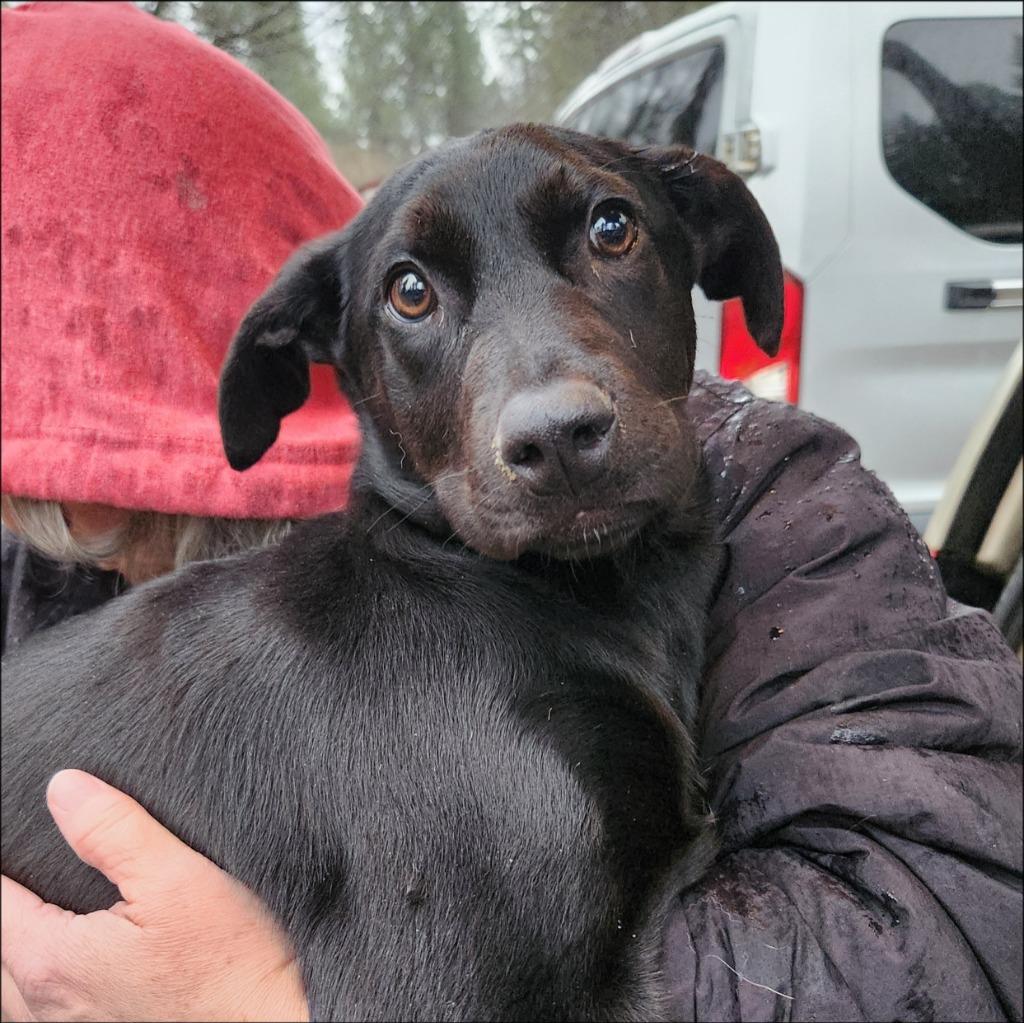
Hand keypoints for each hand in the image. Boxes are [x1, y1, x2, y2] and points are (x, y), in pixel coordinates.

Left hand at [1, 770, 308, 1021]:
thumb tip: (64, 789)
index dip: (8, 863)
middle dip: (12, 902)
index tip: (21, 827)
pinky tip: (81, 950)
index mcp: (53, 961)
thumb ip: (113, 830)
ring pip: (13, 985)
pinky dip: (43, 972)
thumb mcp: (177, 878)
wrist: (270, 1022)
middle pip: (1, 943)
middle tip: (37, 867)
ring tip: (52, 903)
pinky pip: (43, 1005)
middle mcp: (47, 1006)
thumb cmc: (232, 964)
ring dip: (23, 942)